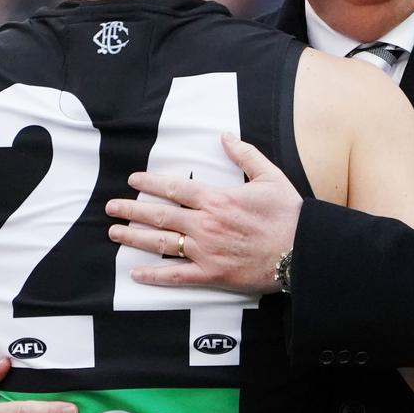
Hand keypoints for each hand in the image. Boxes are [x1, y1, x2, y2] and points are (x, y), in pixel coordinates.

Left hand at [106, 132, 302, 292]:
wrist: (302, 250)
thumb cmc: (288, 215)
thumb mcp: (269, 176)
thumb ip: (244, 155)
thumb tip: (226, 136)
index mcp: (217, 199)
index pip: (174, 188)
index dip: (150, 183)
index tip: (133, 180)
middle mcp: (205, 224)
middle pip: (160, 215)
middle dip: (132, 210)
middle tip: (111, 207)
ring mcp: (206, 251)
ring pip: (162, 243)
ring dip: (135, 237)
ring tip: (115, 233)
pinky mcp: (212, 274)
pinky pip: (176, 276)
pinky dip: (154, 275)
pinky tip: (136, 273)